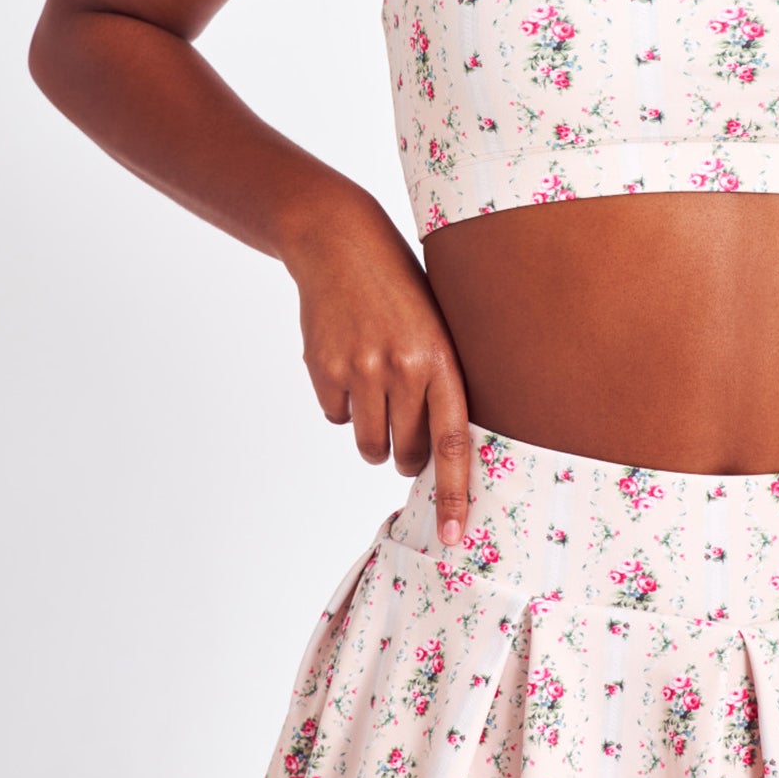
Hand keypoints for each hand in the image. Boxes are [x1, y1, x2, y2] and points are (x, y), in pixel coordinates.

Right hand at [289, 191, 470, 545]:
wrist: (340, 241)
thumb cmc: (400, 289)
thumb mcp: (437, 327)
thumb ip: (440, 384)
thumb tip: (440, 454)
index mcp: (440, 360)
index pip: (453, 443)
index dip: (455, 494)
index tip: (455, 536)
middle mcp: (400, 369)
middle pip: (405, 452)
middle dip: (406, 454)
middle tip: (405, 427)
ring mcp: (358, 370)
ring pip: (369, 444)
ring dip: (373, 435)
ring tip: (375, 389)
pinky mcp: (323, 369)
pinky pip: (335, 417)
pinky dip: (341, 404)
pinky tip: (347, 363)